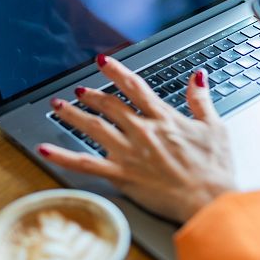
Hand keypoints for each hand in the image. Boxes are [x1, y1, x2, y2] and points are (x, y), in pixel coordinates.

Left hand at [38, 55, 234, 222]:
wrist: (208, 198)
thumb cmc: (214, 167)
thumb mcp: (214, 126)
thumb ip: (201, 99)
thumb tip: (197, 76)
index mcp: (163, 118)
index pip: (134, 87)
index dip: (116, 72)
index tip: (102, 61)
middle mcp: (142, 131)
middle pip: (110, 105)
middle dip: (91, 95)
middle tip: (78, 90)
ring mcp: (129, 153)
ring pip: (93, 128)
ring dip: (73, 115)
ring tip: (59, 107)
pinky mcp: (121, 175)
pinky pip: (86, 164)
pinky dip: (63, 157)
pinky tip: (45, 150)